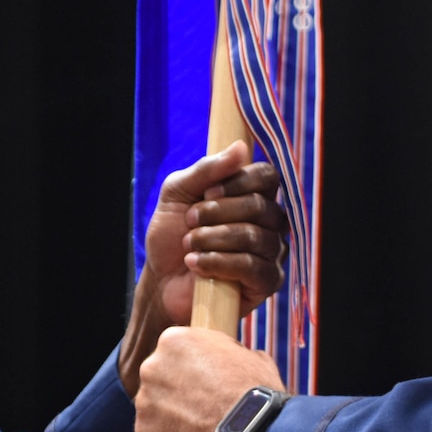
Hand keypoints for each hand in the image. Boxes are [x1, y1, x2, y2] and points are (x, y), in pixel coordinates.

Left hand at [120, 144, 288, 394]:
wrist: (161, 280)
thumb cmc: (171, 235)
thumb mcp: (177, 193)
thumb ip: (206, 169)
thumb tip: (241, 148)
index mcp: (252, 196)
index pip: (267, 176)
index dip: (238, 181)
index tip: (207, 191)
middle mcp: (268, 223)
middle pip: (260, 206)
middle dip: (216, 213)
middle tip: (189, 221)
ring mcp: (271, 253)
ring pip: (255, 237)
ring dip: (213, 239)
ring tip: (189, 246)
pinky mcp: (266, 283)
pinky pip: (253, 267)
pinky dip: (220, 263)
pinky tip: (197, 264)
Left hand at [134, 327, 284, 431]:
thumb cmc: (256, 395)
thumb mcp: (251, 358)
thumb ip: (228, 354)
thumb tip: (230, 359)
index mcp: (174, 341)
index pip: (176, 350)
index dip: (192, 366)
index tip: (206, 381)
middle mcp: (151, 368)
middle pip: (159, 379)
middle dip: (177, 391)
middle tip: (202, 407)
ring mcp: (145, 404)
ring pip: (155, 410)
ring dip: (172, 418)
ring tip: (201, 431)